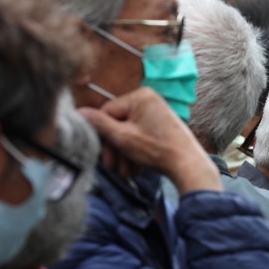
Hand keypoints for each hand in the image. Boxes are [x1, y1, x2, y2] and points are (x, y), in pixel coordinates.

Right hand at [78, 88, 221, 193]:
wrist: (188, 165)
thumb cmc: (157, 149)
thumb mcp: (123, 137)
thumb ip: (100, 124)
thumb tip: (79, 112)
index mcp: (139, 96)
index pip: (108, 112)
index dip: (103, 134)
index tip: (103, 154)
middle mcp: (149, 100)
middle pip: (119, 124)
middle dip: (115, 149)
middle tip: (113, 168)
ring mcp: (157, 113)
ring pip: (130, 134)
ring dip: (125, 155)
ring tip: (126, 173)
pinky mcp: (163, 127)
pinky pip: (142, 137)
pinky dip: (137, 153)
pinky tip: (136, 169)